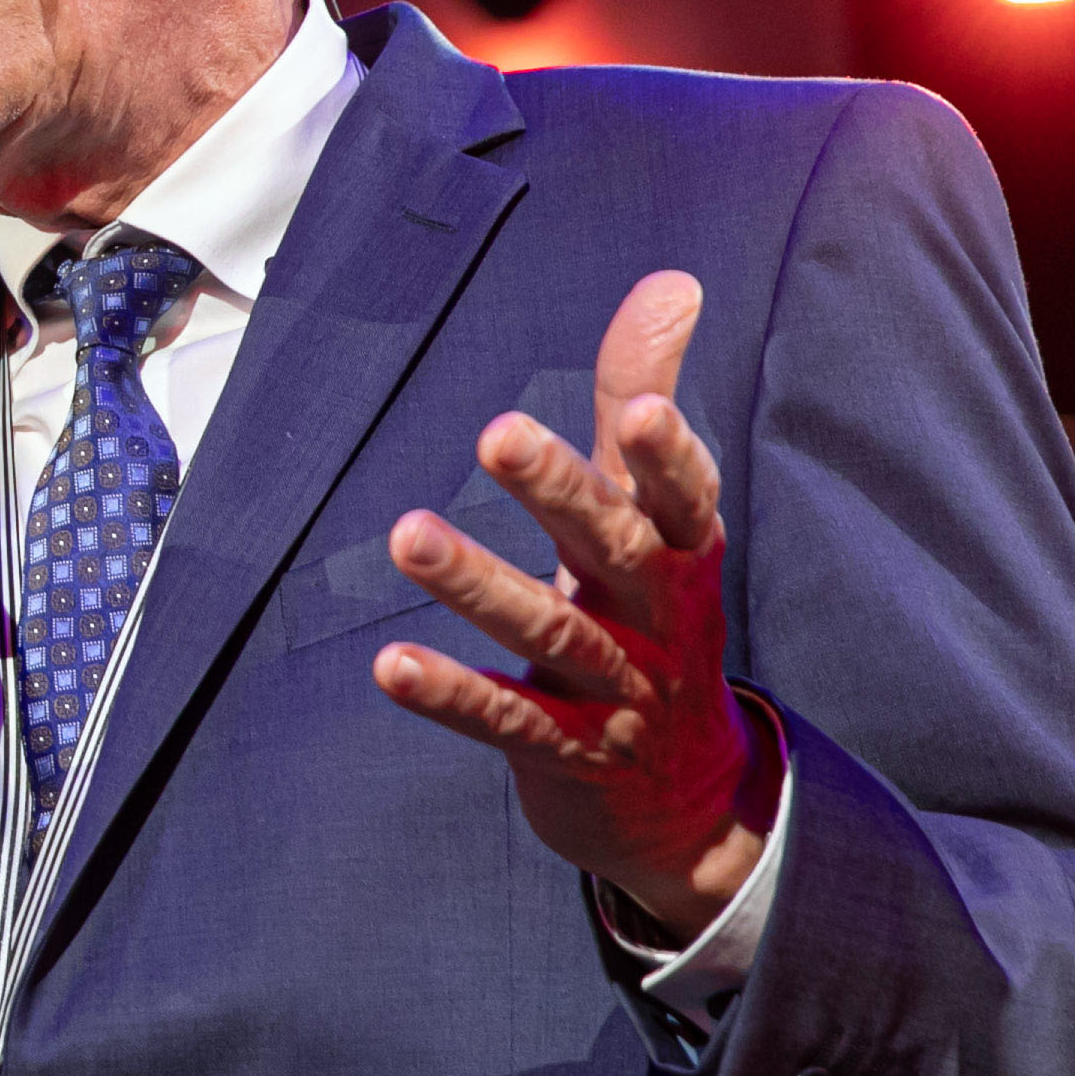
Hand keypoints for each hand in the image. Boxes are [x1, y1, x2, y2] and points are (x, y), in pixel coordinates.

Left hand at [369, 271, 777, 937]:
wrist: (685, 795)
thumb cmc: (653, 614)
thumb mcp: (655, 513)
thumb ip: (645, 396)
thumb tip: (673, 280)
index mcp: (683, 552)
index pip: (686, 497)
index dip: (670, 457)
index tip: (648, 408)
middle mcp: (660, 619)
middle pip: (615, 551)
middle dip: (562, 492)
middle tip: (498, 432)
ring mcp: (620, 692)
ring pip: (552, 636)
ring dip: (479, 585)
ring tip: (406, 534)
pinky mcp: (571, 755)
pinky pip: (510, 722)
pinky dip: (454, 694)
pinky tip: (389, 665)